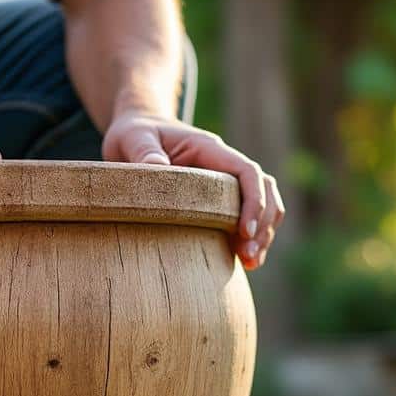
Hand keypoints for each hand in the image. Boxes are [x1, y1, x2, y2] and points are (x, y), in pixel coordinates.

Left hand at [104, 113, 284, 269]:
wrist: (136, 132)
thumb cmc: (133, 134)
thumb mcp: (131, 138)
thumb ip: (143, 151)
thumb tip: (157, 167)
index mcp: (208, 148)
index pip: (246, 171)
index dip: (253, 200)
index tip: (244, 231)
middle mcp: (224, 163)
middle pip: (264, 189)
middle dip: (263, 222)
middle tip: (248, 257)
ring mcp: (225, 181)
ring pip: (264, 203)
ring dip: (264, 232)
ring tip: (251, 263)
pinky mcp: (219, 198)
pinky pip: (247, 215)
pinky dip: (252, 237)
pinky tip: (244, 261)